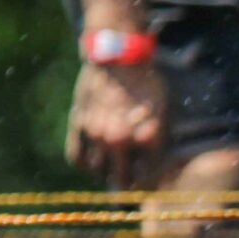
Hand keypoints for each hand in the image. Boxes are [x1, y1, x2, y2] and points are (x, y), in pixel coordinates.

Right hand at [67, 58, 167, 189]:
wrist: (117, 55)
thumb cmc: (146, 81)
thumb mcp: (162, 108)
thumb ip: (157, 136)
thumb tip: (153, 162)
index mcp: (140, 139)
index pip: (146, 177)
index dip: (150, 182)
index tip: (150, 181)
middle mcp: (115, 140)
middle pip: (121, 180)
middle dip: (129, 182)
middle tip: (133, 179)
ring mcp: (94, 133)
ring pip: (98, 171)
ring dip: (107, 173)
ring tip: (114, 168)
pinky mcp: (78, 124)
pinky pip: (77, 157)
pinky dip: (86, 164)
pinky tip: (95, 160)